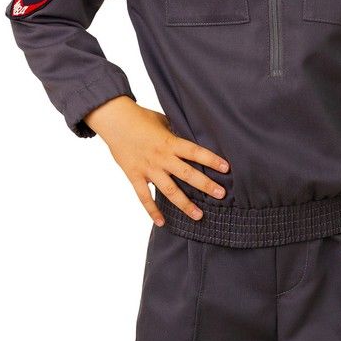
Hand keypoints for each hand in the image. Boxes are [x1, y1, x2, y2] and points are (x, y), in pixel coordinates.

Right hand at [83, 96, 229, 225]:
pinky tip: (162, 223)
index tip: (226, 168)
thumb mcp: (163, 121)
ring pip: (169, 190)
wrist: (115, 120)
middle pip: (187, 174)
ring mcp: (148, 169)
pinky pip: (144, 197)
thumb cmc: (140, 117)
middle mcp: (161, 157)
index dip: (211, 159)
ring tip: (199, 215)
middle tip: (221, 195)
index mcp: (170, 142)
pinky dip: (152, 211)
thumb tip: (190, 139)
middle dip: (205, 185)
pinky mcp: (134, 176)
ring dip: (185, 204)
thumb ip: (176, 133)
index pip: (195, 152)